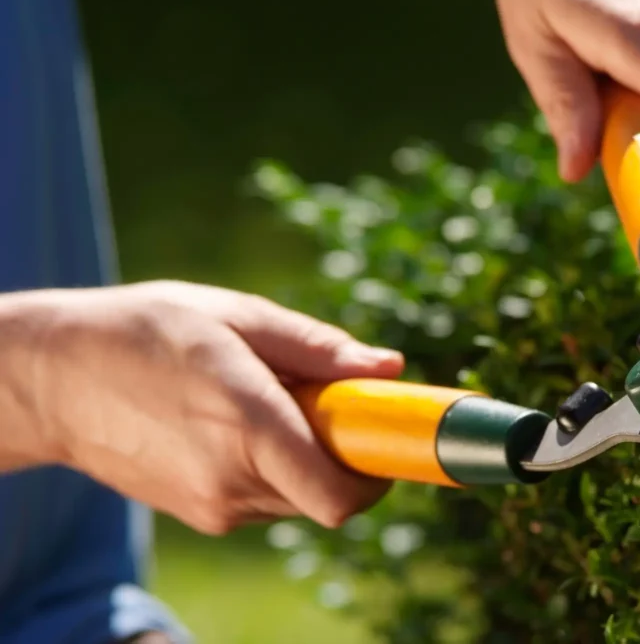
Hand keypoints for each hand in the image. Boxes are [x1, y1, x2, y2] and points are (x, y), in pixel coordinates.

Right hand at [0, 281, 403, 534]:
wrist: (54, 378)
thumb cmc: (147, 331)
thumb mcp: (237, 318)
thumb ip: (319, 350)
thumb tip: (389, 369)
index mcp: (248, 426)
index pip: (342, 495)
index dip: (380, 472)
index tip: (386, 434)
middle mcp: (233, 481)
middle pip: (331, 494)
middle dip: (344, 451)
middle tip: (319, 398)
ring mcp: (213, 508)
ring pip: (301, 496)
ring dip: (307, 456)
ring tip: (262, 400)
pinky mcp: (200, 515)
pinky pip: (267, 497)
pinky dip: (275, 465)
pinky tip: (234, 422)